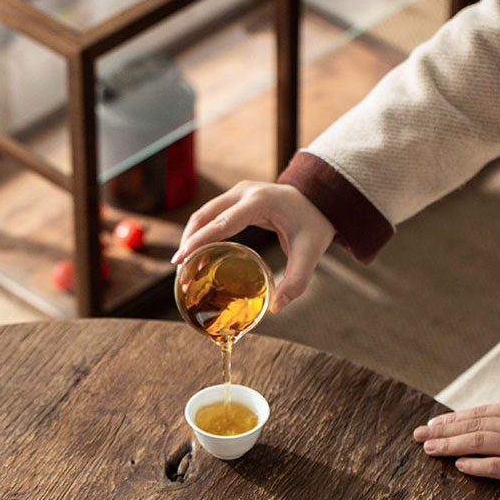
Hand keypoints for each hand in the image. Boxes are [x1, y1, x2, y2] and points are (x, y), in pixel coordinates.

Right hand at [171, 180, 334, 312]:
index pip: (222, 221)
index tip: (182, 257)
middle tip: (178, 268)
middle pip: (205, 215)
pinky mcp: (236, 198)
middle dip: (188, 241)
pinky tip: (196, 254)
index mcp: (260, 201)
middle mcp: (244, 192)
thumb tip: (277, 308)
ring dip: (190, 237)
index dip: (200, 239)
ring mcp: (238, 192)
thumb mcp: (310, 252)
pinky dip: (200, 232)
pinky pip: (211, 214)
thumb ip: (296, 281)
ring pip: (203, 213)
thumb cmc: (314, 224)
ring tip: (183, 265)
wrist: (320, 200)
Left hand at [413, 400, 499, 493]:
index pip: (481, 412)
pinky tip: (458, 465)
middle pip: (474, 425)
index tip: (432, 423)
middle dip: (443, 430)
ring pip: (481, 442)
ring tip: (429, 448)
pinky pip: (499, 467)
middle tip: (418, 435)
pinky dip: (477, 466)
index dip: (453, 418)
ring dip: (451, 445)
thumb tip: (482, 423)